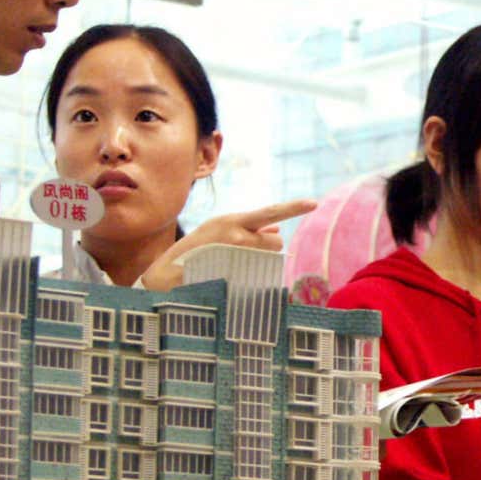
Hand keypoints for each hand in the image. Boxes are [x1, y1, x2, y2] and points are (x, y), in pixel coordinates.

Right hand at [138, 198, 318, 290]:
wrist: (167, 274)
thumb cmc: (196, 252)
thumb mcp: (219, 232)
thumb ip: (248, 230)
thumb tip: (277, 233)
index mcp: (231, 221)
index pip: (269, 212)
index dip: (292, 208)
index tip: (313, 203)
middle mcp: (236, 235)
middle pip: (275, 243)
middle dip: (267, 248)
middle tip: (244, 254)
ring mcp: (235, 256)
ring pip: (269, 258)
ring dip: (260, 262)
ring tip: (233, 264)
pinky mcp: (234, 274)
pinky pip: (259, 275)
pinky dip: (254, 275)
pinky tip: (231, 275)